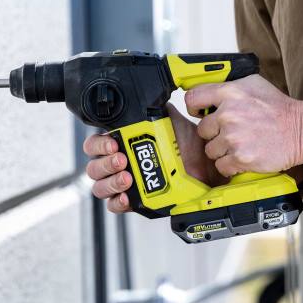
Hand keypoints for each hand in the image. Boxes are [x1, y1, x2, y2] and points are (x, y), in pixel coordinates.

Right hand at [83, 103, 227, 213]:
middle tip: (121, 160)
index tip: (113, 142)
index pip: (95, 145)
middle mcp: (121, 164)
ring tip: (127, 177)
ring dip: (110, 182)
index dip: (99, 144)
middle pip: (94, 167)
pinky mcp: (136, 202)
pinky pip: (115, 206)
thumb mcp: (171, 121)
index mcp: (124, 144)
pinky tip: (127, 197)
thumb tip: (148, 96)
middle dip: (104, 163)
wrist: (208, 167)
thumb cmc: (189, 146)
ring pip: (100, 187)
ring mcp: (127, 184)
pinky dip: (117, 203)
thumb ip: (156, 109)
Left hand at [184, 75, 302, 176]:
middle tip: (231, 132)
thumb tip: (208, 89)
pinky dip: (230, 164)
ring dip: (222, 150)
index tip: (199, 112)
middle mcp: (228, 114)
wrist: (302, 129)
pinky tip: (243, 155)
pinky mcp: (241, 158)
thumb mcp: (252, 83)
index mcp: (229, 93)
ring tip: (240, 143)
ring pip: (210, 150)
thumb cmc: (278, 108)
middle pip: (202, 130)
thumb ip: (227, 85)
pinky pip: (221, 165)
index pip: (193, 99)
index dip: (194, 107)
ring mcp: (234, 137)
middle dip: (214, 133)